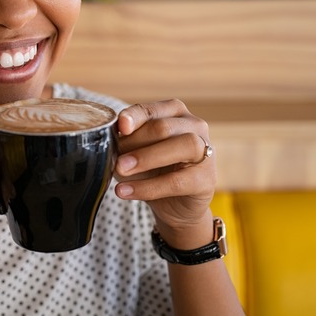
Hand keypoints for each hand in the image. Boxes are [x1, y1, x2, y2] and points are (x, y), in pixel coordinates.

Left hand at [114, 99, 215, 242]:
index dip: (134, 116)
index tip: (120, 126)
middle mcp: (194, 126)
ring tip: (121, 171)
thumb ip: (125, 143)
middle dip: (136, 142)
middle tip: (115, 159)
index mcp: (173, 113)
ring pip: (182, 146)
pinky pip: (178, 181)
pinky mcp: (206, 179)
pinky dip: (149, 187)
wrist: (173, 204)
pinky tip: (127, 191)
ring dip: (147, 159)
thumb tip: (109, 142)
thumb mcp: (134, 152)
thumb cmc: (152, 170)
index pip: (150, 110)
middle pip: (164, 127)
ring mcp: (205, 151)